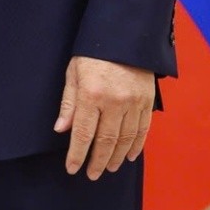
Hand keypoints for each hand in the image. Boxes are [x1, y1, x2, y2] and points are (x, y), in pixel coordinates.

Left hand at [55, 55, 154, 179]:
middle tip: (92, 174)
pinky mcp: (148, 101)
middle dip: (97, 161)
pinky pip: (143, 129)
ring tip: (108, 168)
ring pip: (126, 139)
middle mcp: (114, 101)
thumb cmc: (93, 52)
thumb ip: (69, 102)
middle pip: (106, 141)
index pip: (83, 133)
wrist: (125, 35)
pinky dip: (136, 145)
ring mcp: (134, 102)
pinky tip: (130, 156)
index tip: (72, 169)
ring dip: (116, 157)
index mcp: (91, 94)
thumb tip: (61, 130)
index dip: (77, 154)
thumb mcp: (74, 72)